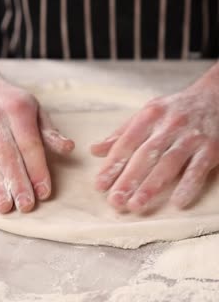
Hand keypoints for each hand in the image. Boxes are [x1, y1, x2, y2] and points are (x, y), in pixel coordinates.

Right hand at [0, 72, 73, 212]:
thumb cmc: (9, 103)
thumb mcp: (33, 108)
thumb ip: (49, 131)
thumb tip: (69, 148)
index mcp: (17, 110)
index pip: (29, 144)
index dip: (37, 169)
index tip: (44, 191)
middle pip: (8, 156)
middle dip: (18, 183)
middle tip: (26, 206)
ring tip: (5, 207)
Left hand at [91, 72, 218, 211]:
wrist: (215, 96)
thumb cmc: (176, 109)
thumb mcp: (148, 113)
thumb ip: (123, 133)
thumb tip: (95, 150)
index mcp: (150, 115)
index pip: (127, 142)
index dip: (113, 164)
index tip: (100, 185)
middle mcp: (170, 125)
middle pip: (145, 155)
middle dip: (128, 179)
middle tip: (115, 201)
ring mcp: (191, 137)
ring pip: (169, 163)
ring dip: (152, 185)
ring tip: (136, 204)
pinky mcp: (211, 148)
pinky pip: (198, 169)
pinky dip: (188, 185)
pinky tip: (177, 202)